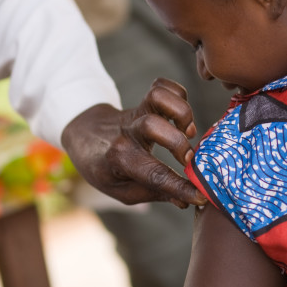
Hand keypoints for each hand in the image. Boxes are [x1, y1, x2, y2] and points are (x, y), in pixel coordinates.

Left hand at [61, 78, 206, 207]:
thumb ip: (153, 193)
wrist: (83, 136)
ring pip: (157, 97)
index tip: (202, 196)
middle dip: (178, 143)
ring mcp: (135, 113)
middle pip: (152, 126)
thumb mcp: (122, 190)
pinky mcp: (142, 100)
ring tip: (188, 132)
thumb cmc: (105, 168)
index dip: (181, 187)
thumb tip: (186, 200)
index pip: (153, 174)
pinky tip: (181, 117)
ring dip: (181, 112)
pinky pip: (162, 86)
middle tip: (190, 159)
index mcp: (119, 159)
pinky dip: (178, 95)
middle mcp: (127, 133)